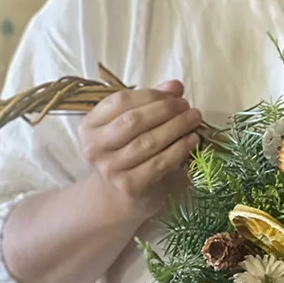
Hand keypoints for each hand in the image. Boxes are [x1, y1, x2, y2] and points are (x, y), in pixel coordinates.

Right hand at [79, 80, 201, 218]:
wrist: (117, 196)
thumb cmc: (126, 153)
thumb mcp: (130, 126)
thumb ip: (150, 103)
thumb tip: (175, 86)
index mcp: (90, 126)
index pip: (120, 101)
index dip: (150, 95)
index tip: (174, 94)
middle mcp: (95, 147)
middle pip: (134, 121)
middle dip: (165, 110)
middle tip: (187, 107)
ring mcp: (111, 169)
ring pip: (149, 142)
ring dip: (176, 128)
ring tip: (194, 119)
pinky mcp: (131, 186)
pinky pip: (160, 163)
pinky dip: (179, 149)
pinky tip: (192, 141)